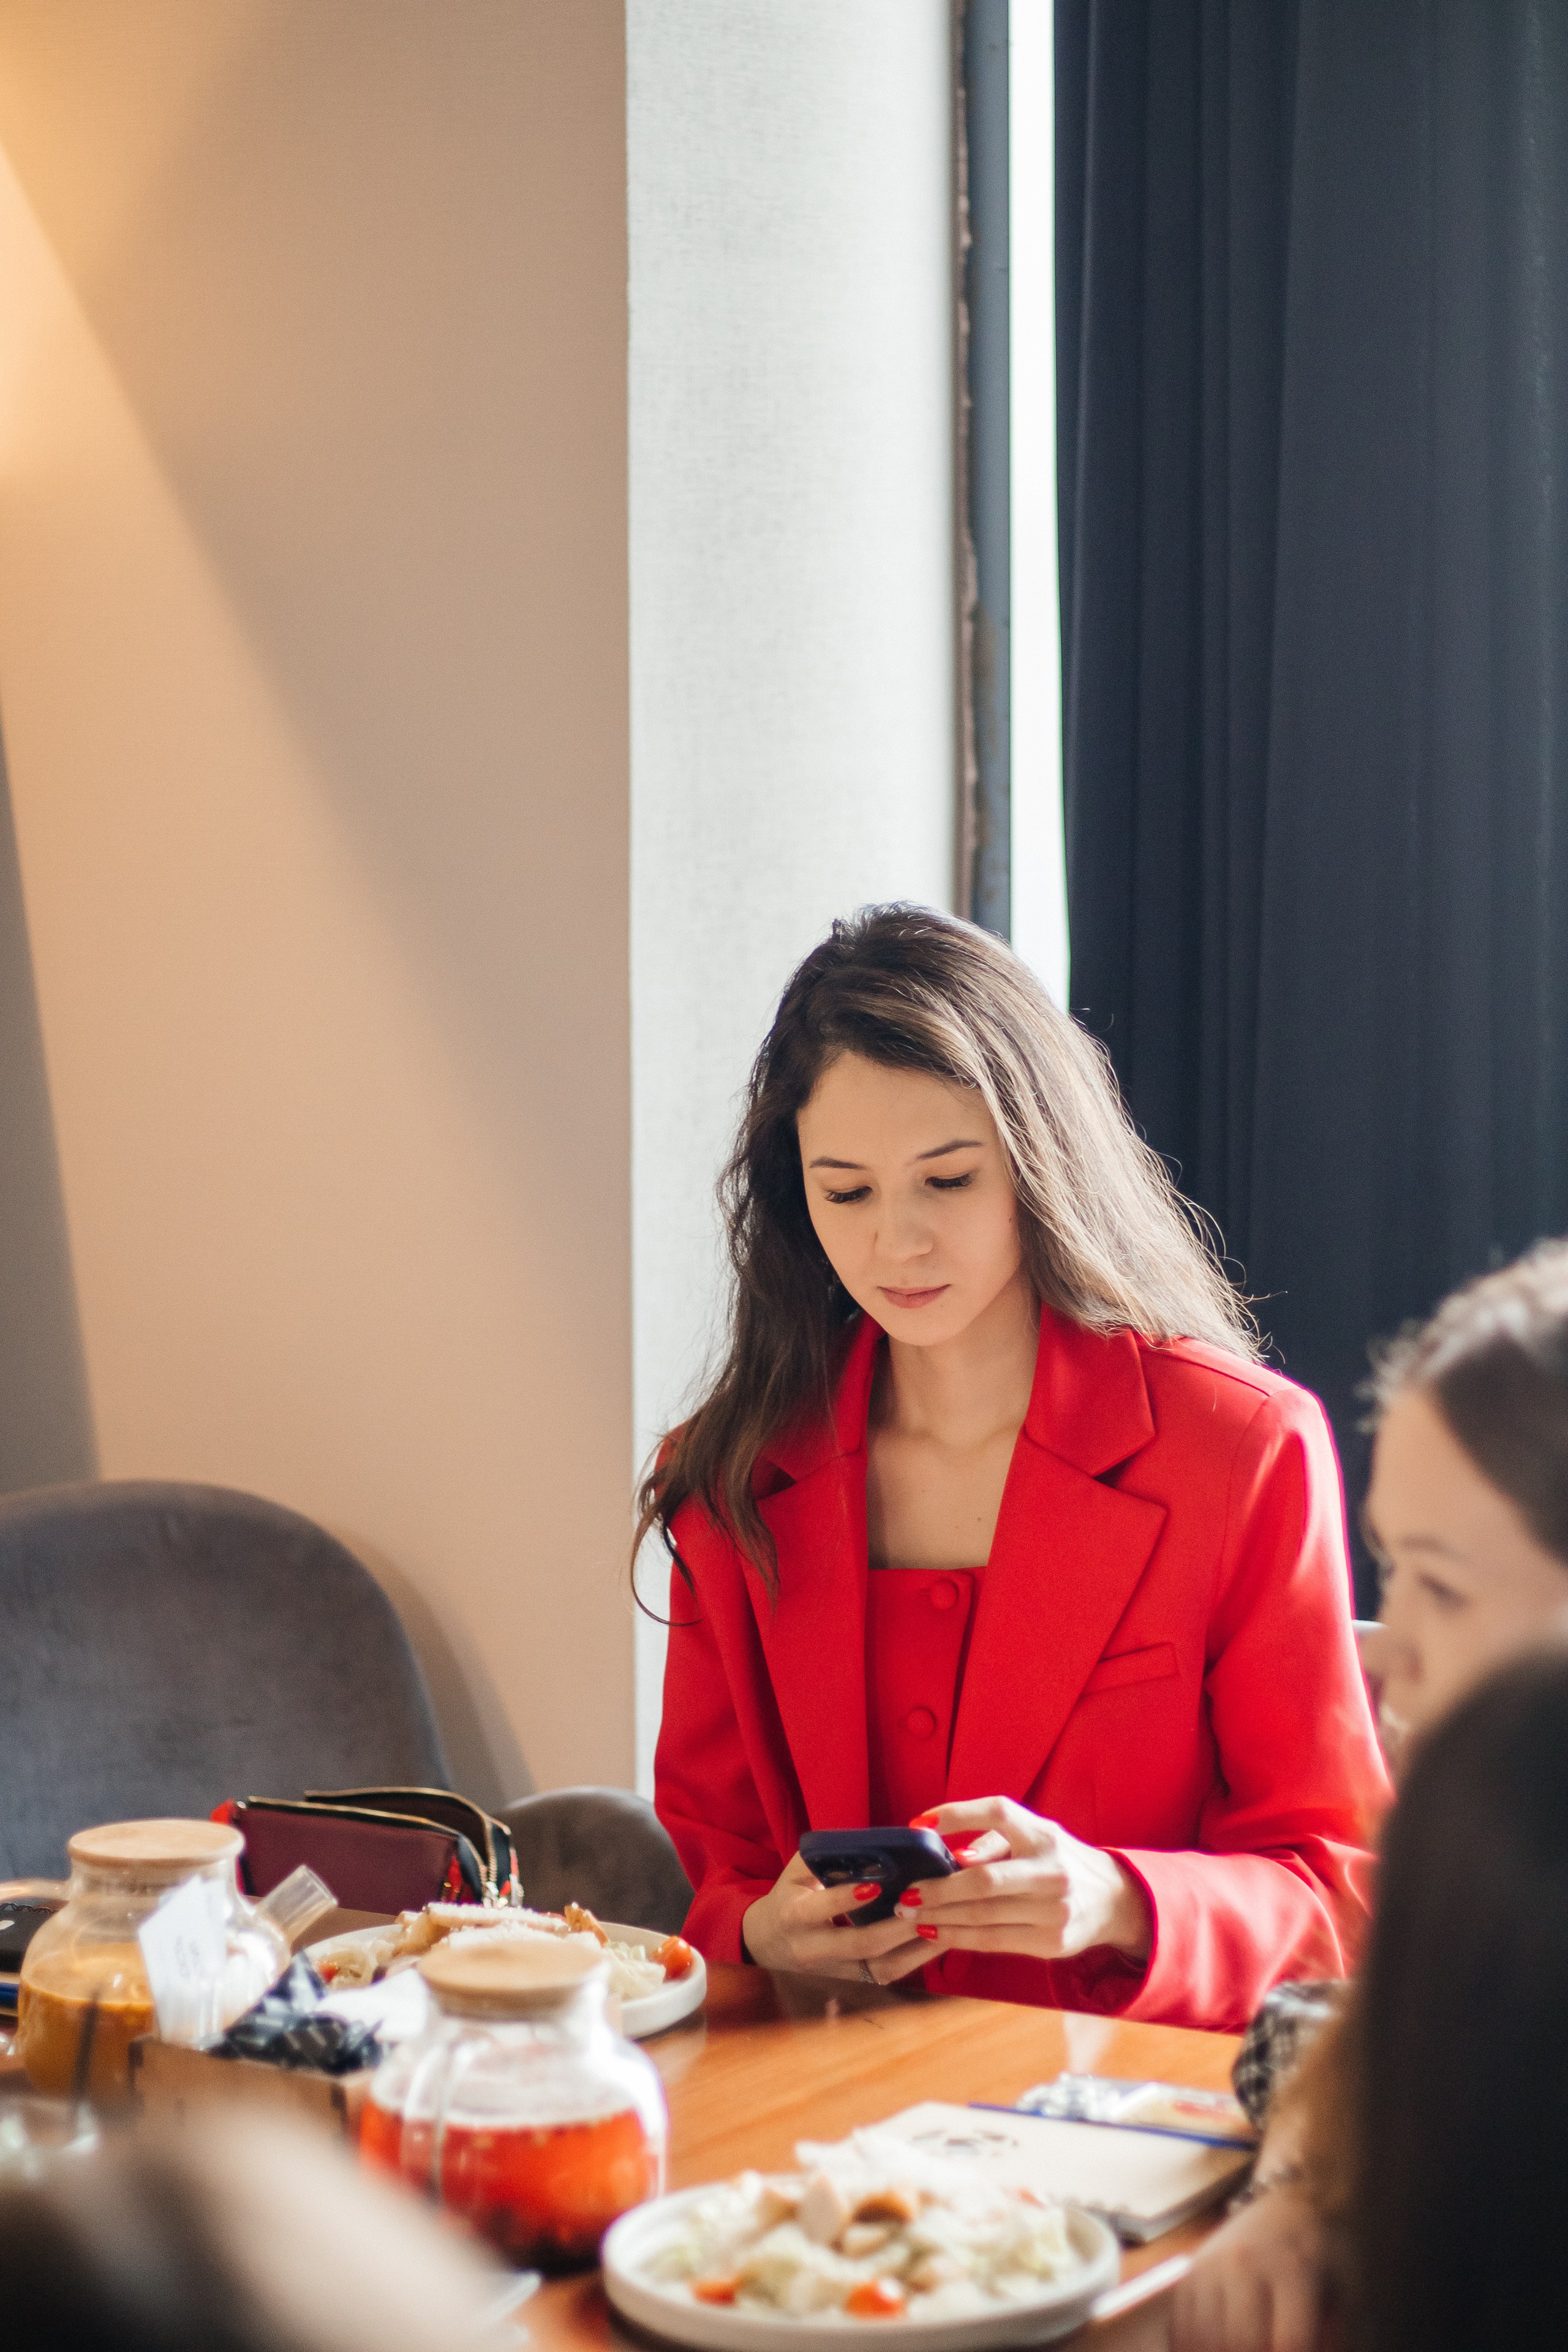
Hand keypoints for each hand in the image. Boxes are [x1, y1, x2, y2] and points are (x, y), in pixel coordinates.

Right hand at [741, 1851, 929, 1983]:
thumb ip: (825, 1857)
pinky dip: (915, 1959)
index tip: (876, 1885)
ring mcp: (835, 1971)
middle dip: (896, 1928)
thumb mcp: (797, 1872)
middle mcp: (814, 1950)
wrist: (769, 1943)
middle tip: (927, 1906)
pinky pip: (888, 1974)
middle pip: (859, 1945)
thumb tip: (867, 1843)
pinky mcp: (853, 1982)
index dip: (846, 1898)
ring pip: (880, 1967)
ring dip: (915, 1948)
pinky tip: (938, 1940)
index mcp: (795, 1916)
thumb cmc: (790, 1896)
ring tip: (943, 1924)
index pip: (820, 1909)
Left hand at [893, 1799, 1152, 1963]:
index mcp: (1044, 1834)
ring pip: (983, 1916)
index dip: (957, 1815)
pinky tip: (935, 1932)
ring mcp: (1054, 1910)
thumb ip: (995, 1840)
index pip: (998, 1813)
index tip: (918, 1825)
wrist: (1112, 1900)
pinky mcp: (1051, 1942)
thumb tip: (953, 1856)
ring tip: (910, 1914)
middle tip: (906, 1894)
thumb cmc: (1057, 1860)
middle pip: (983, 1880)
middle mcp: (1052, 1871)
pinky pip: (994, 1941)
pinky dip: (959, 1937)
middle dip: (938, 1889)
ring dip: (940, 1916)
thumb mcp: (1035, 1835)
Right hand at [1172, 2182, 1326, 2351]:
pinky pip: (1181, 2329)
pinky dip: (1194, 2348)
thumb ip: (1334, 2339)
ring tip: (1244, 2350)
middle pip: (1242, 2344)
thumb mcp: (1347, 2292)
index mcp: (1292, 2268)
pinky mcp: (1189, 2274)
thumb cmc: (1326, 2254)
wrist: (1291, 2200)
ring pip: (1206, 2341)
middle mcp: (1244, 2263)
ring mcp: (1211, 2266)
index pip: (1289, 2342)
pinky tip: (1215, 2349)